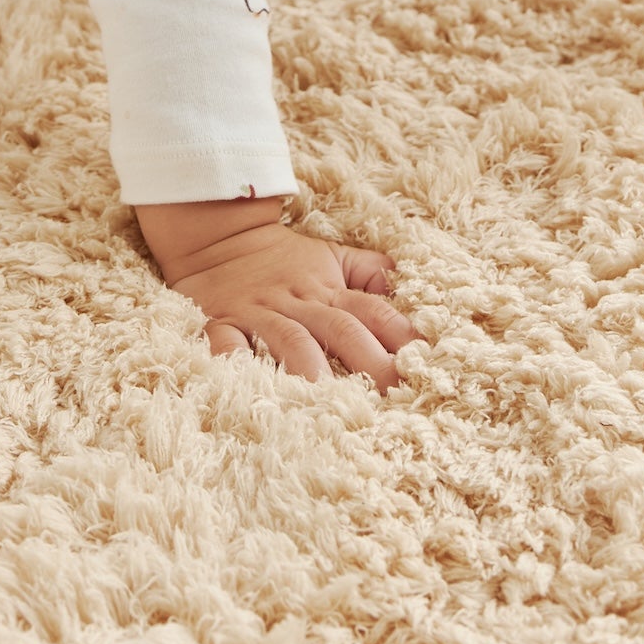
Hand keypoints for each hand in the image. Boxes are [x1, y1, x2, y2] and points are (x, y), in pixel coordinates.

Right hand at [136, 198, 425, 388]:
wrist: (218, 238)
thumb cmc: (283, 259)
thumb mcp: (332, 257)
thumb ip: (371, 273)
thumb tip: (409, 290)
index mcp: (329, 290)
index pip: (373, 310)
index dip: (400, 334)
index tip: (424, 365)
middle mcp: (299, 302)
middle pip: (341, 329)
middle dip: (370, 362)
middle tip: (394, 397)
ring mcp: (259, 313)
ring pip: (290, 340)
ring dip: (312, 369)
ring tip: (331, 406)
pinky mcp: (220, 321)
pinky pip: (226, 343)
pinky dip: (236, 363)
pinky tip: (251, 387)